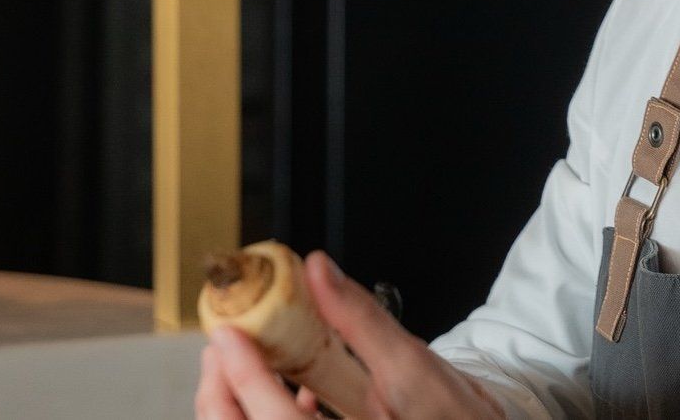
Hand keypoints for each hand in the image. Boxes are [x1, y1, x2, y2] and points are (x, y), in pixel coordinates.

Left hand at [194, 250, 505, 419]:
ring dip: (238, 400)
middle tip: (223, 345)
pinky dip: (266, 410)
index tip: (225, 334)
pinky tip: (282, 384)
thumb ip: (359, 319)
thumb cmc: (456, 416)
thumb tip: (320, 274)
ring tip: (238, 357)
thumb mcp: (411, 362)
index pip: (274, 418)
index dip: (243, 373)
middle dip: (223, 390)